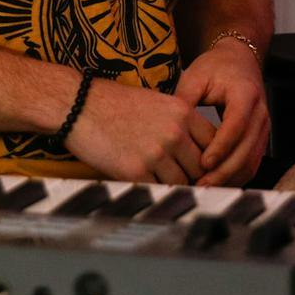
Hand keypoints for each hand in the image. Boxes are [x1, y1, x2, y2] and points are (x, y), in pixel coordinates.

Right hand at [64, 76, 215, 184]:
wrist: (80, 105)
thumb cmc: (115, 103)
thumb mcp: (157, 103)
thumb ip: (180, 124)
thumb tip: (197, 150)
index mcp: (182, 112)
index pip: (214, 143)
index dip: (211, 158)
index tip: (205, 166)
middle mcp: (174, 132)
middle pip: (201, 166)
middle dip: (196, 176)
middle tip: (190, 181)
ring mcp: (156, 152)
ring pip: (182, 182)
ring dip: (176, 185)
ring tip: (167, 183)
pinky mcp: (136, 171)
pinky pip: (158, 190)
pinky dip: (156, 191)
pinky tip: (149, 184)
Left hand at [174, 40, 269, 185]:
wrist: (240, 60)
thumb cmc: (215, 67)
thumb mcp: (196, 77)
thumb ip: (184, 101)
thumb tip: (168, 129)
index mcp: (245, 94)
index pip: (236, 126)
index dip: (220, 147)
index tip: (202, 163)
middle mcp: (260, 113)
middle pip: (246, 150)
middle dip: (223, 171)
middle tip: (199, 185)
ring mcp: (264, 128)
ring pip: (251, 162)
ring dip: (229, 178)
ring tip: (204, 188)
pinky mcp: (260, 139)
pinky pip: (251, 163)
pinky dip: (235, 176)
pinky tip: (214, 183)